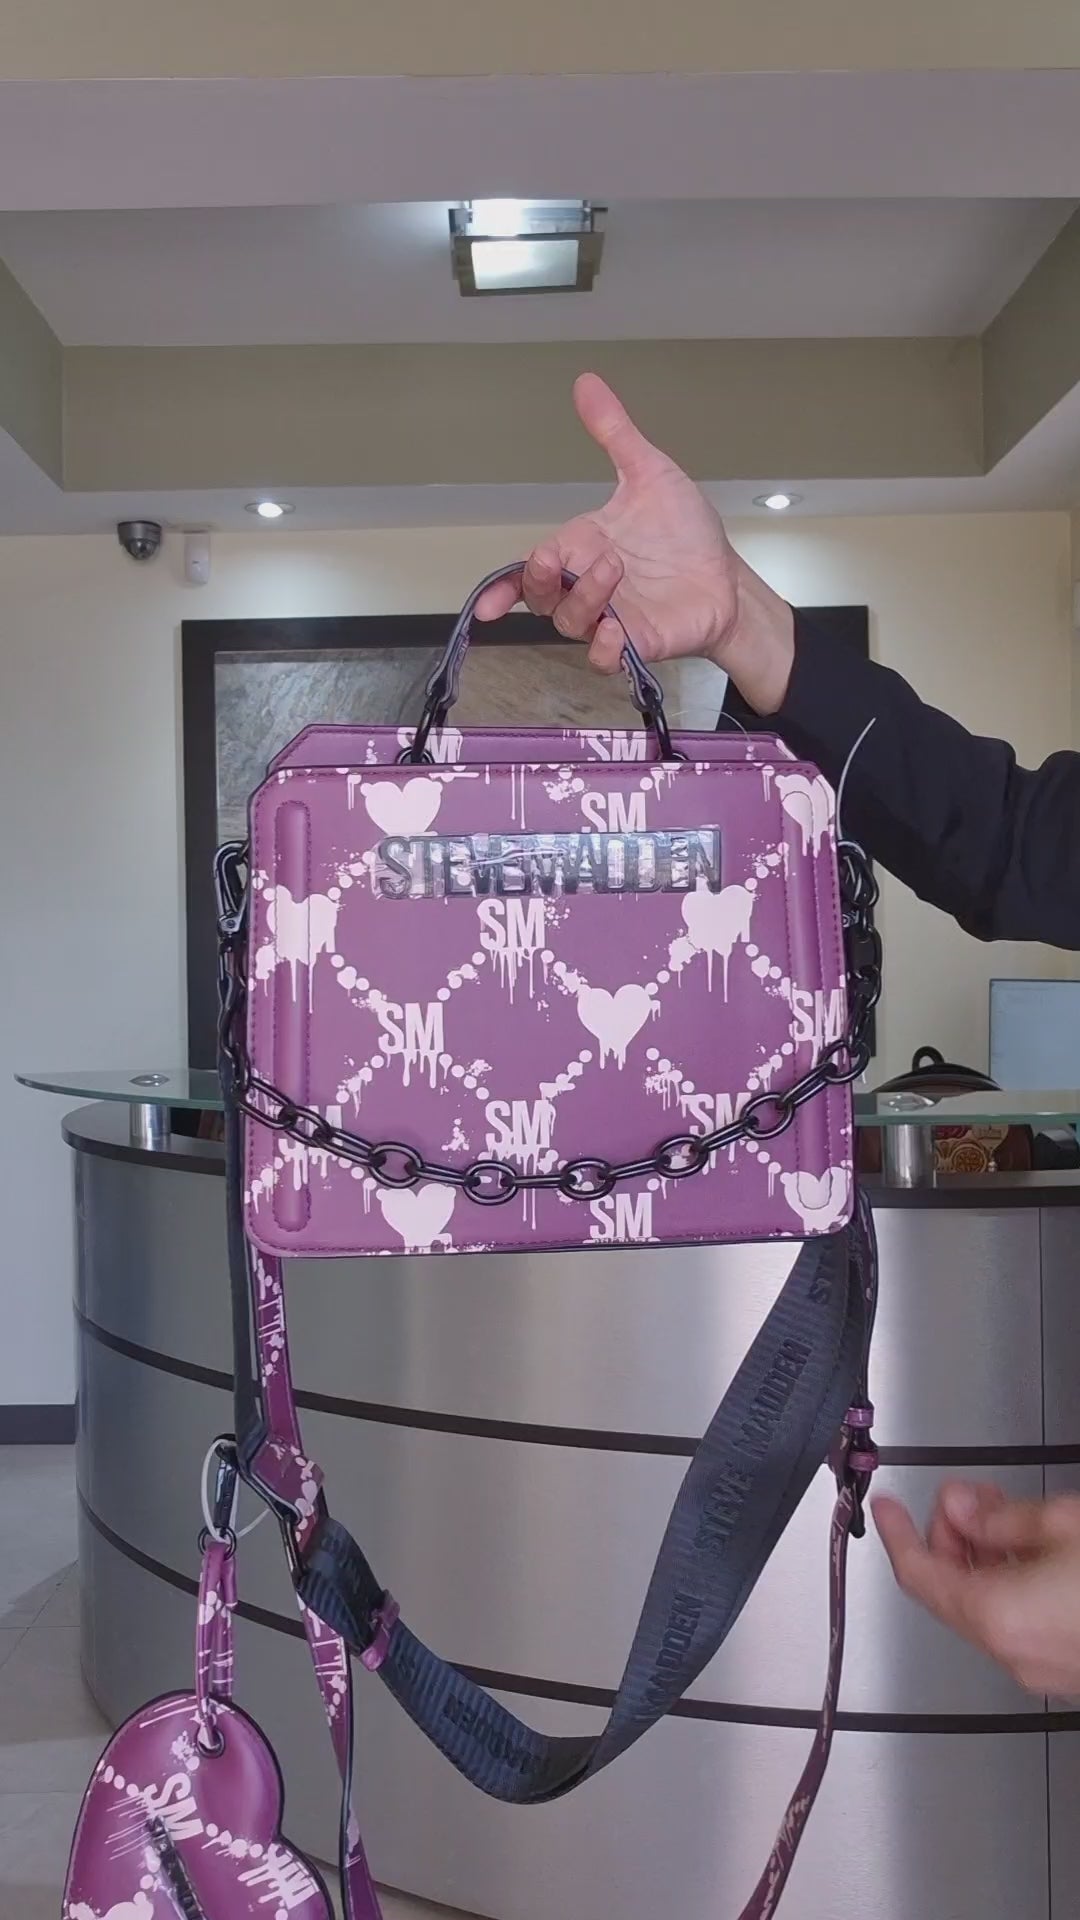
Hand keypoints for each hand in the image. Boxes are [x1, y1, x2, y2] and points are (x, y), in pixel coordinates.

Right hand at [474, 373, 795, 713]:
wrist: (728, 575)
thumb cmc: (685, 533)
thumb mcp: (649, 473)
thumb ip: (614, 434)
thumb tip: (586, 382)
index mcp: (580, 549)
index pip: (531, 570)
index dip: (505, 586)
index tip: (488, 603)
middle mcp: (588, 588)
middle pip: (540, 598)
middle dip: (537, 582)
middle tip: (554, 560)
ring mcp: (611, 619)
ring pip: (571, 623)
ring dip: (584, 598)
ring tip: (615, 569)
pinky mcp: (639, 643)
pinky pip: (606, 658)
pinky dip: (605, 649)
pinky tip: (617, 631)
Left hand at [874, 1482, 1079, 1695]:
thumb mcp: (1065, 1527)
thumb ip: (999, 1517)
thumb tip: (960, 1507)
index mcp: (999, 1617)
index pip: (918, 1574)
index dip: (897, 1534)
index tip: (887, 1509)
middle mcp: (1014, 1655)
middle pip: (951, 1590)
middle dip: (949, 1537)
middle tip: (965, 1500)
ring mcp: (1042, 1671)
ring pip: (987, 1609)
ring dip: (982, 1561)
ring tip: (1004, 1518)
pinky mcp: (1066, 1671)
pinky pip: (1019, 1627)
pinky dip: (1011, 1589)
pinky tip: (1032, 1556)